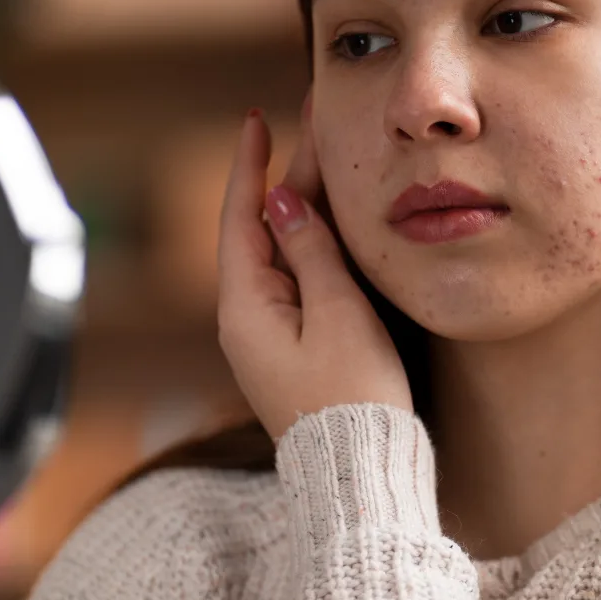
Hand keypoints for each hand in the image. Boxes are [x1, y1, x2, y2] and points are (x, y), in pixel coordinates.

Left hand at [217, 100, 411, 441]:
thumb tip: (282, 202)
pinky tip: (337, 226)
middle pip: (264, 231)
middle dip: (287, 178)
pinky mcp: (295, 350)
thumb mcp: (338, 316)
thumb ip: (311, 253)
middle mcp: (247, 320)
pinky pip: (299, 282)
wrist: (359, 479)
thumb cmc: (351, 402)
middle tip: (315, 127)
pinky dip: (316, 246)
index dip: (250, 165)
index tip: (256, 119)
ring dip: (305, 209)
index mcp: (245, 308)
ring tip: (331, 162)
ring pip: (284, 254)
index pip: (241, 218)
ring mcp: (270, 336)